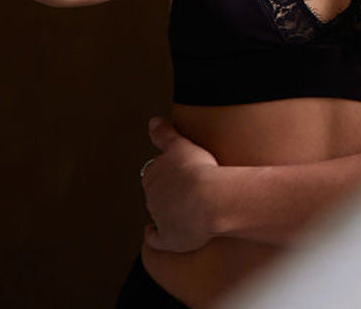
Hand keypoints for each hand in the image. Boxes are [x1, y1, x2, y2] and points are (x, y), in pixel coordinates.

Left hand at [141, 116, 219, 252]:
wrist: (209, 200)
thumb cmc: (198, 170)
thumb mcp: (180, 144)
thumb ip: (164, 134)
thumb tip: (152, 121)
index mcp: (153, 176)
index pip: (154, 173)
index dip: (166, 173)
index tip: (176, 172)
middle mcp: (152, 199)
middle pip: (156, 194)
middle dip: (166, 192)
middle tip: (183, 189)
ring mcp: (160, 220)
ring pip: (158, 214)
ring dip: (165, 211)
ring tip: (182, 207)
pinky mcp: (169, 239)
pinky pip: (156, 239)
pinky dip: (153, 236)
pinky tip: (153, 233)